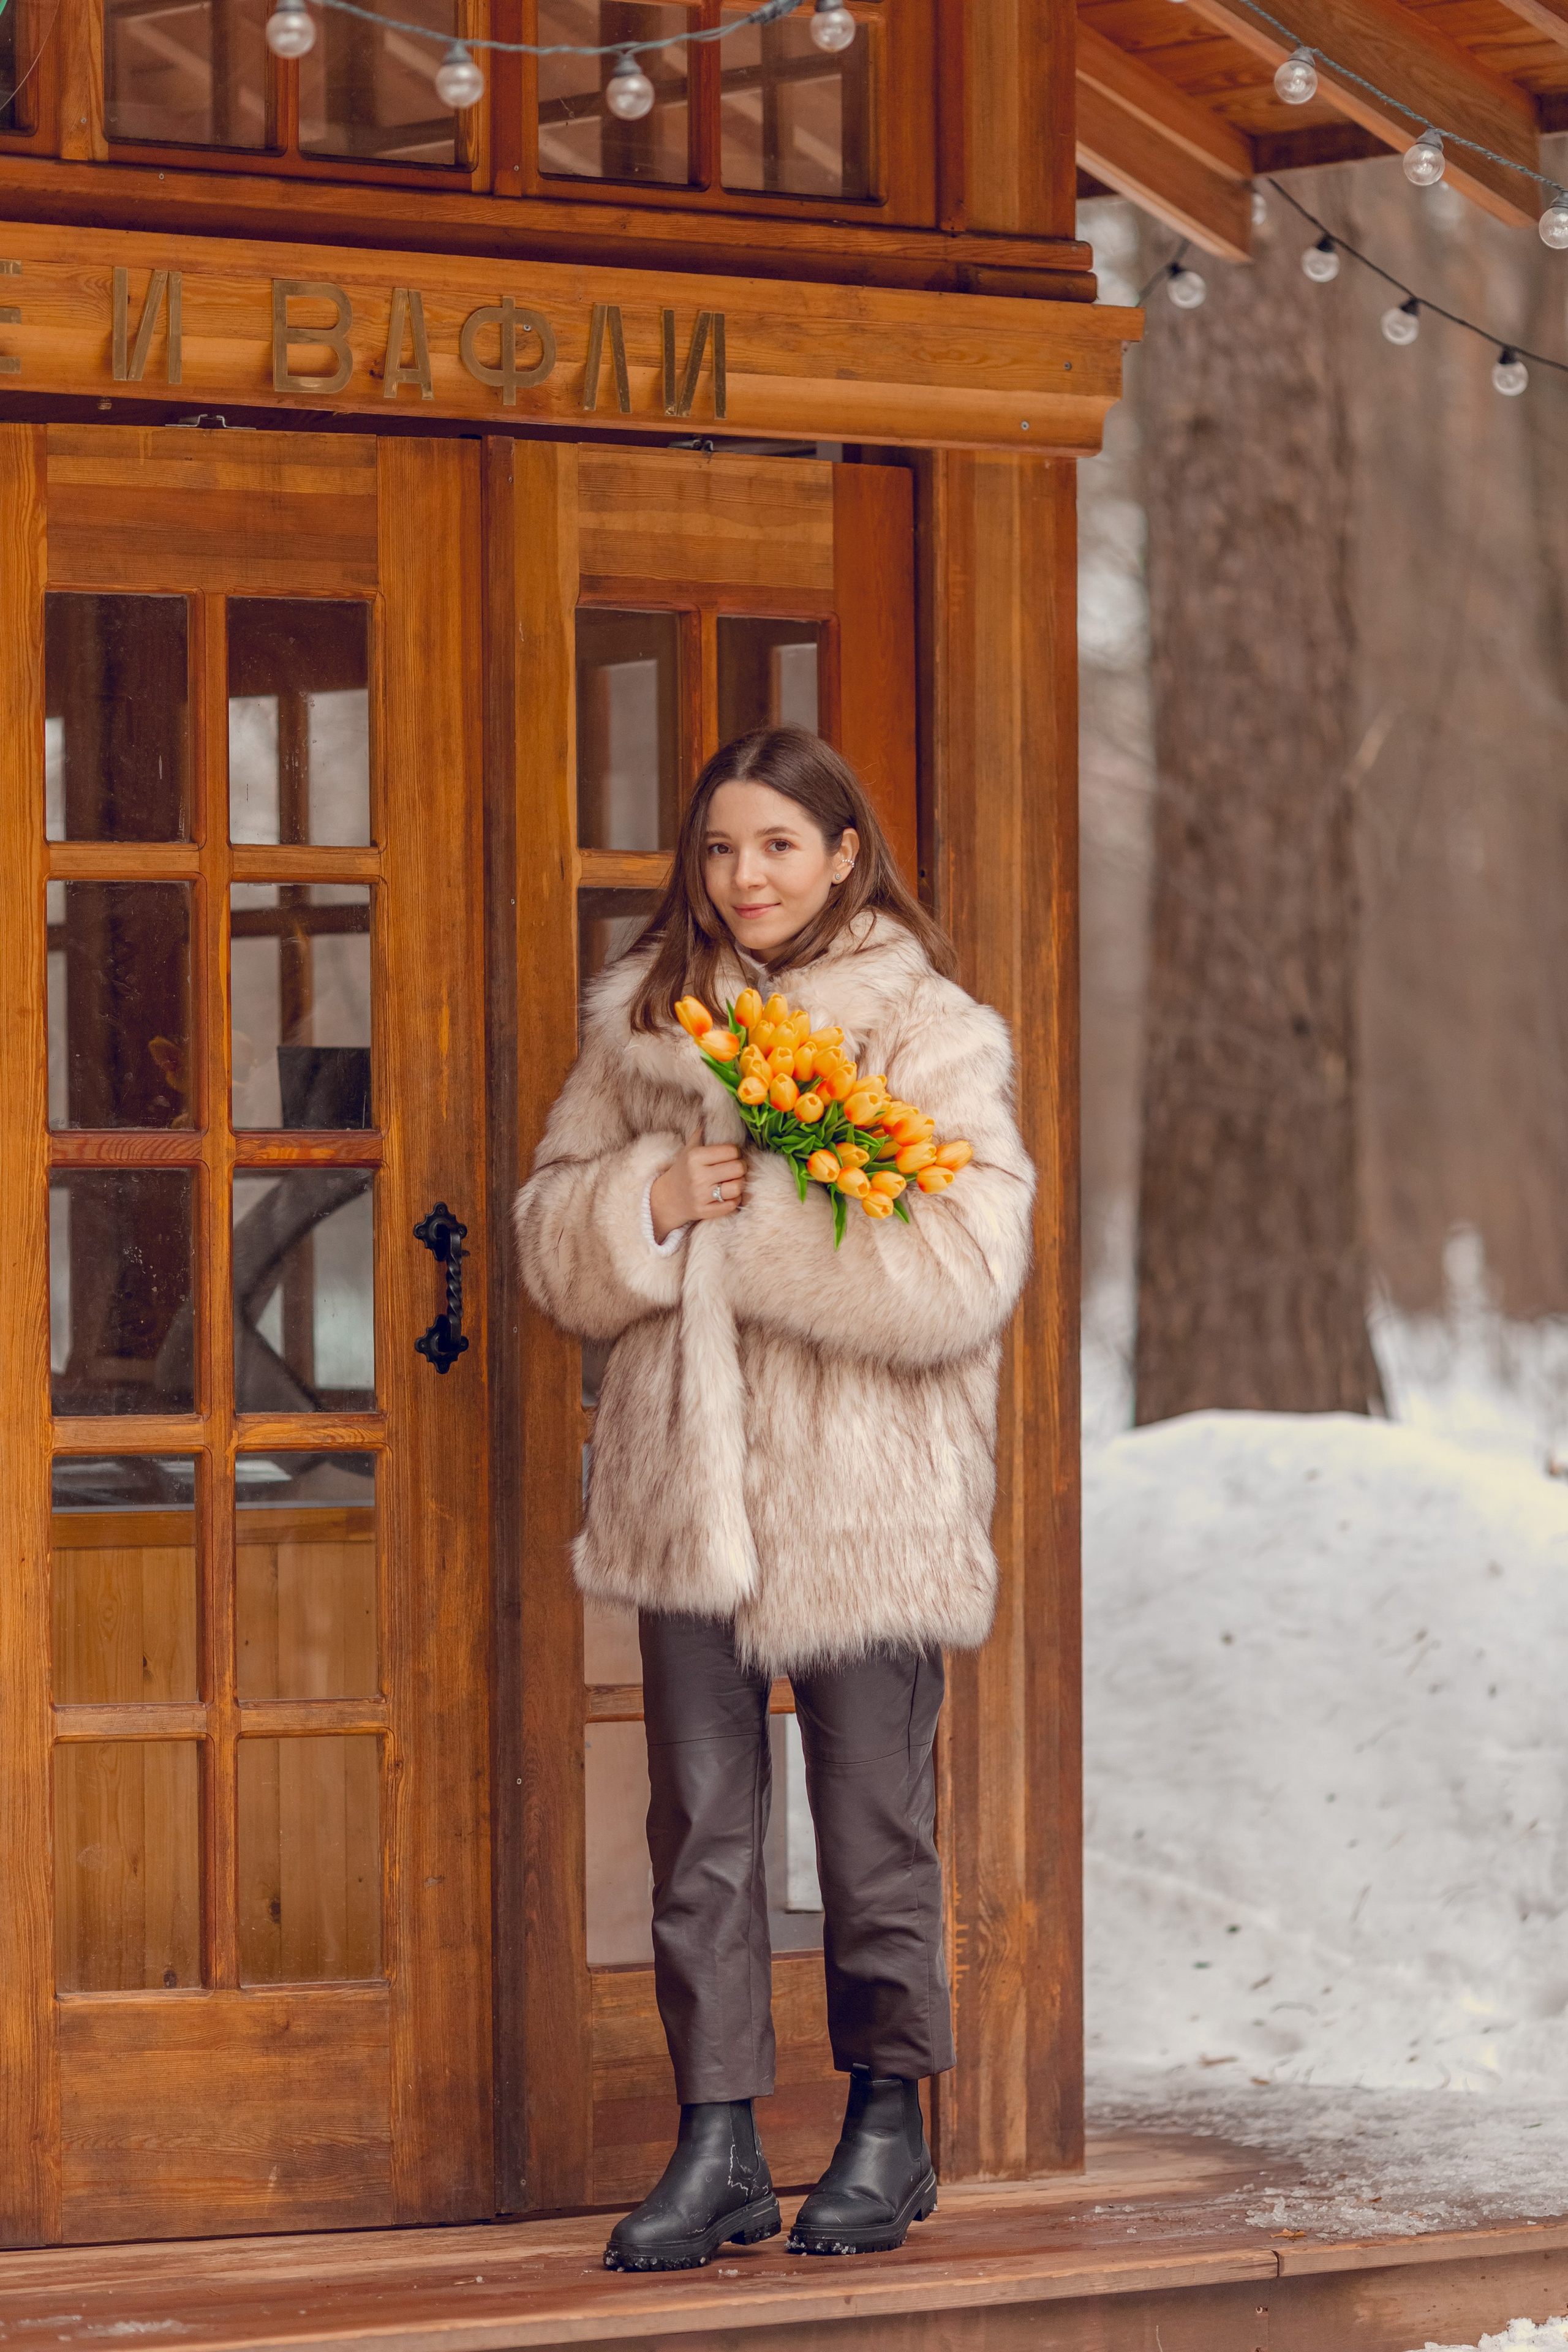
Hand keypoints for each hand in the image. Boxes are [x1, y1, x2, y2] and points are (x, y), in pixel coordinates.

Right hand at [650, 1124, 748, 1242]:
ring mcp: (701, 1195)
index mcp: (695, 1157)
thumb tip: (717, 1110)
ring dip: (739, 1184)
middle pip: (738, 1168)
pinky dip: (735, 1199)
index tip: (730, 1156)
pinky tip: (728, 1195)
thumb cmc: (685, 1169)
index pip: (732, 1151)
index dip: (735, 1153)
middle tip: (733, 1169)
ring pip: (738, 1187)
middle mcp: (698, 1176)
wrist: (669, 1197)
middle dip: (739, 1168)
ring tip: (732, 1181)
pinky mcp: (705, 1211)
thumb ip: (704, 1132)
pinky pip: (733, 1204)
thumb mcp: (690, 1148)